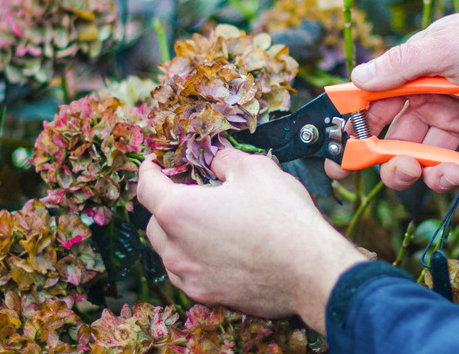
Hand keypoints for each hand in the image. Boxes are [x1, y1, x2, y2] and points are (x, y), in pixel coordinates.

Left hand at [137, 148, 366, 333]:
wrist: (312, 271)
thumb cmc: (284, 218)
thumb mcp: (256, 169)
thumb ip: (225, 159)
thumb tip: (216, 159)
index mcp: (179, 213)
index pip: (146, 187)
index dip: (149, 170)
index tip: (155, 162)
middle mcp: (176, 250)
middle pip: (155, 223)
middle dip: (166, 204)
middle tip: (190, 191)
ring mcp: (191, 279)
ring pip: (170, 253)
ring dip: (179, 236)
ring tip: (208, 222)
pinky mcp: (210, 298)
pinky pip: (190, 275)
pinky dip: (196, 260)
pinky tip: (221, 251)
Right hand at [326, 0, 458, 195]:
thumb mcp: (444, 47)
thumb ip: (399, 67)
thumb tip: (356, 79)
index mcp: (415, 75)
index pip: (375, 108)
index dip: (358, 133)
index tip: (343, 162)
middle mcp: (433, 99)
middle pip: (402, 142)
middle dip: (398, 164)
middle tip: (407, 172)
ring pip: (436, 158)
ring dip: (437, 175)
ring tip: (451, 177)